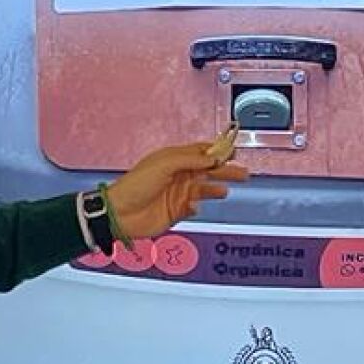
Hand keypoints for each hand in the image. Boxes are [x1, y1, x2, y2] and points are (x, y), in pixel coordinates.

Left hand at [104, 142, 248, 239]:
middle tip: (243, 172)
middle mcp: (178, 175)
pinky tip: (195, 206)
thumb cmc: (136, 185)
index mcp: (174, 160)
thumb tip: (212, 157)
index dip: (217, 151)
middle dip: (225, 170)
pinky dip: (197, 207)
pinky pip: (193, 208)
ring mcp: (178, 194)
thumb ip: (191, 159)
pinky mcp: (176, 211)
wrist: (121, 213)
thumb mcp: (165, 164)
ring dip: (216, 188)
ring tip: (226, 189)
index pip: (201, 152)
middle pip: (208, 171)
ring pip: (204, 189)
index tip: (233, 151)